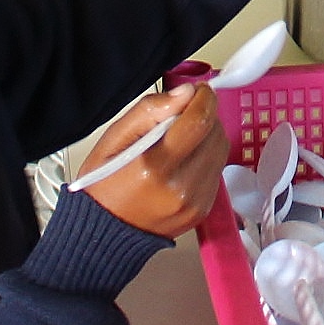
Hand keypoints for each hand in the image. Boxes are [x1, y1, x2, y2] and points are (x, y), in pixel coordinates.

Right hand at [82, 82, 227, 238]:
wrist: (103, 234)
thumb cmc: (102, 185)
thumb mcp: (112, 139)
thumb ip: (149, 111)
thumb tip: (185, 93)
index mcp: (153, 168)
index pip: (198, 121)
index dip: (205, 98)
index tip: (199, 90)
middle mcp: (179, 188)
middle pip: (215, 134)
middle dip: (205, 115)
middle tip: (184, 114)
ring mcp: (193, 202)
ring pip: (221, 151)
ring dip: (208, 136)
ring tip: (182, 138)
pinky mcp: (202, 210)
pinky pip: (217, 171)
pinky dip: (206, 158)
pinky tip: (184, 161)